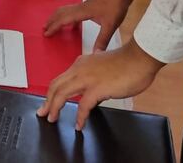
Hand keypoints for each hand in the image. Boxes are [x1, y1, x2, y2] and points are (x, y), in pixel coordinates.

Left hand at [37, 39, 163, 129]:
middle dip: (46, 101)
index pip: (60, 79)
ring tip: (52, 119)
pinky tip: (78, 125)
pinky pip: (83, 105)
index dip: (52, 91)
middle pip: (55, 86)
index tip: (48, 101)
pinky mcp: (97, 88)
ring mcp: (87, 78)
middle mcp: (79, 69)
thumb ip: (95, 77)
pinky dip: (79, 117)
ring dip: (54, 107)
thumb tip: (94, 94)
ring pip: (61, 93)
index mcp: (80, 64)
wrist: (139, 58)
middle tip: (43, 113)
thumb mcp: (102, 68)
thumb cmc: (127, 63)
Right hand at [44, 0, 133, 51]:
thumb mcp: (110, 25)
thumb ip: (102, 40)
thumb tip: (95, 55)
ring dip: (56, 17)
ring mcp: (82, 6)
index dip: (54, 27)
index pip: (63, 20)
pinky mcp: (87, 5)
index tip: (46, 34)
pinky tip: (71, 25)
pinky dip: (66, 17)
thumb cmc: (115, 6)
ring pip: (64, 10)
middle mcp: (79, 8)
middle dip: (51, 21)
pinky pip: (71, 11)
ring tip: (51, 24)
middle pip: (60, 13)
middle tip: (44, 30)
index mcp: (81, 12)